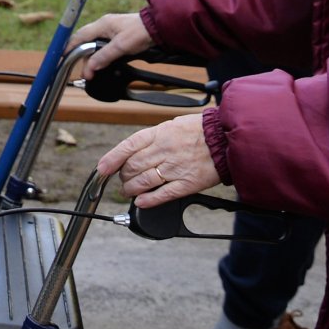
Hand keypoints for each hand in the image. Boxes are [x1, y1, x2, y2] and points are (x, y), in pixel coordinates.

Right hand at [66, 11, 152, 74]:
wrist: (158, 27)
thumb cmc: (141, 32)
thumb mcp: (121, 47)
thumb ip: (104, 56)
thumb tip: (90, 67)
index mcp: (102, 24)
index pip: (80, 36)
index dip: (71, 47)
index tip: (64, 57)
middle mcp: (104, 25)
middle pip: (85, 40)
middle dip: (80, 54)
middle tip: (81, 69)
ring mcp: (111, 28)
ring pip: (94, 42)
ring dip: (91, 55)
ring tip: (91, 69)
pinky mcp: (118, 33)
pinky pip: (102, 43)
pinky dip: (99, 53)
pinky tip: (101, 61)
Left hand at [97, 114, 220, 207]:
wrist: (225, 138)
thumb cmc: (200, 131)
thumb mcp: (172, 125)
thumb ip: (154, 139)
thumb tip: (136, 151)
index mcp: (159, 134)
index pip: (128, 146)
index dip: (112, 159)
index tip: (102, 169)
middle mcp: (164, 150)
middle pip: (133, 166)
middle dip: (123, 176)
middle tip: (123, 180)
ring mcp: (175, 168)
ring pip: (144, 181)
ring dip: (131, 189)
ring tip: (128, 191)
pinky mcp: (187, 183)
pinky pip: (163, 194)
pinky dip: (148, 200)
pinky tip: (141, 202)